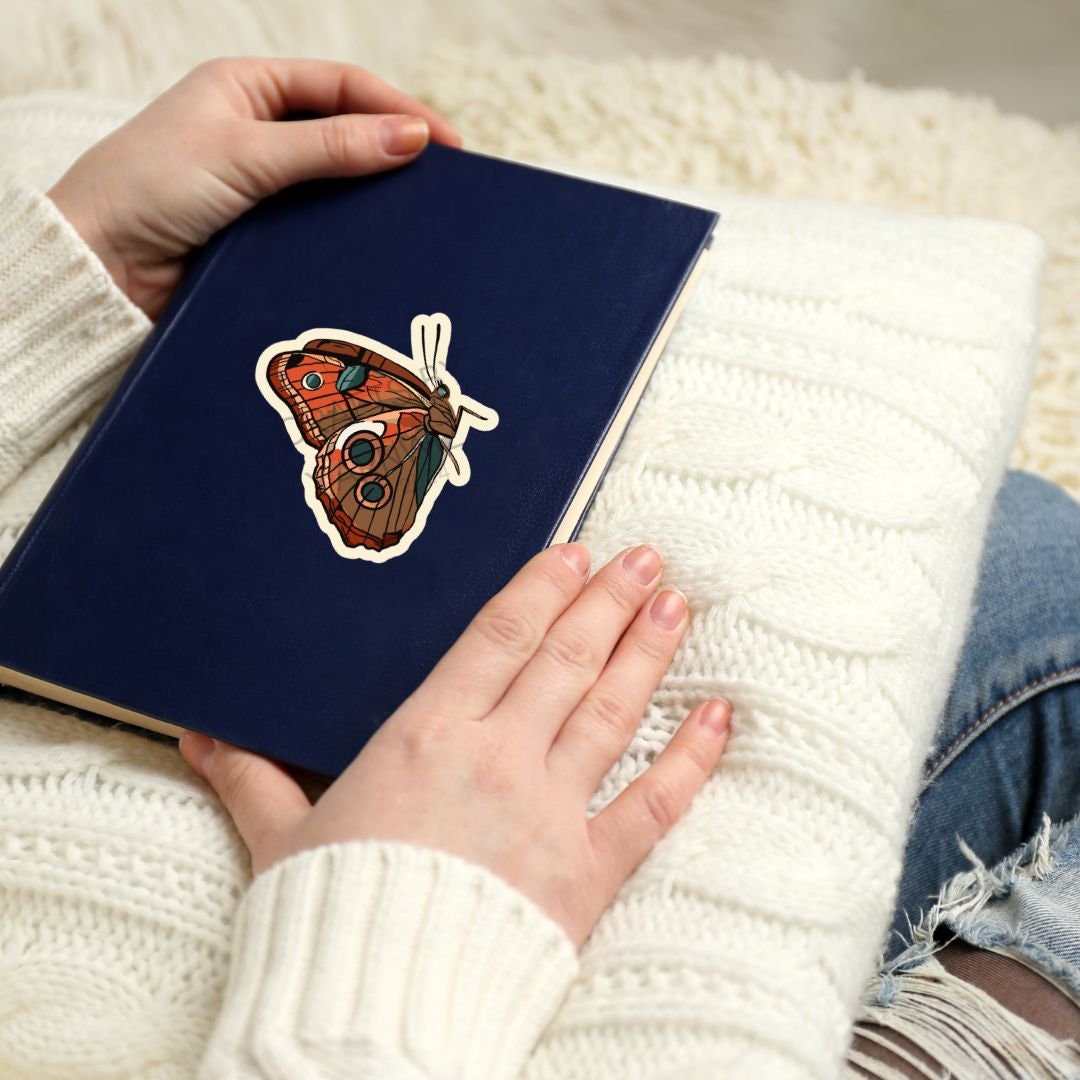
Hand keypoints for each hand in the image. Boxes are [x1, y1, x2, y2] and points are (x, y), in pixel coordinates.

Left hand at [48, 56, 460, 320]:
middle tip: (447, 182)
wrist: (100, 267)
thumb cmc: (148, 188)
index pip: (342, 87)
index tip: (447, 144)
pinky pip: (320, 231)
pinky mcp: (262, 236)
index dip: (398, 110)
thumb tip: (411, 138)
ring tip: (423, 217)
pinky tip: (379, 247)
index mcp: (247, 87)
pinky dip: (350, 236)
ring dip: (376, 200)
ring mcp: (261, 187)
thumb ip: (331, 146)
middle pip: (346, 134)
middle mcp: (257, 132)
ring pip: (337, 187)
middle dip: (396, 153)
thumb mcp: (246, 153)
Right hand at [179, 544, 730, 947]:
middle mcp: (496, 758)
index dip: (542, 588)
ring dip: (648, 651)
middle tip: (645, 557)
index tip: (576, 553)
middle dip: (608, 601)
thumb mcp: (283, 840)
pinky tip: (718, 716)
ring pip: (611, 711)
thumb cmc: (330, 919)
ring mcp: (549, 811)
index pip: (499, 638)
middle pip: (566, 659)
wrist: (373, 1014)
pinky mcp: (587, 872)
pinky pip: (652, 804)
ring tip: (676, 603)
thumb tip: (201, 737)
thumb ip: (252, 778)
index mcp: (426, 736)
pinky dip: (690, 758)